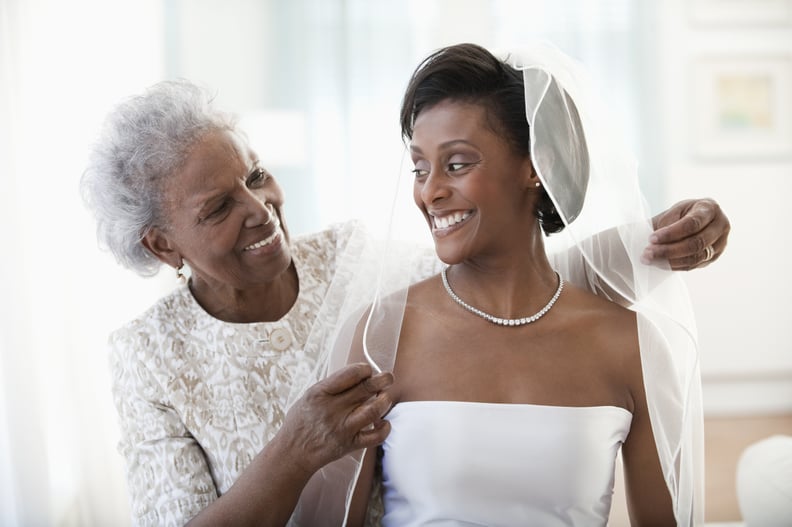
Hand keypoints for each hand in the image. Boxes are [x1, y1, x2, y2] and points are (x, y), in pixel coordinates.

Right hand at [278, 362, 392, 476]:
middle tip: (388, 378)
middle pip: (366, 389)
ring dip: (385, 401)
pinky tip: (384, 422)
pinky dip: (384, 429)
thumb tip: (358, 375)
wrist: (292, 453)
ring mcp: (342, 428)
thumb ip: (331, 386)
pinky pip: (375, 437)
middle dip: (382, 380)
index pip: (350, 374)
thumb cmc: (301, 422)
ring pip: (374, 410)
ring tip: (385, 398)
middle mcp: (332, 409)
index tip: (368, 371)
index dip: (365, 369)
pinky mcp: (350, 444)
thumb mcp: (309, 396)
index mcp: (320, 393)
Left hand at [643, 198, 729, 270]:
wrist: (688, 223)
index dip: (671, 233)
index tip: (651, 238)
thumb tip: (655, 243)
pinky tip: (659, 263)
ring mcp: (720, 243)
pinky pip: (693, 265)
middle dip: (668, 250)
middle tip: (647, 253)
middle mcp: (720, 225)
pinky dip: (674, 266)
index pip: (692, 223)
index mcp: (709, 208)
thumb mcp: (673, 212)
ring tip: (649, 259)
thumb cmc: (679, 215)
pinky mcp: (714, 257)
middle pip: (696, 243)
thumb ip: (667, 224)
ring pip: (695, 257)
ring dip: (669, 261)